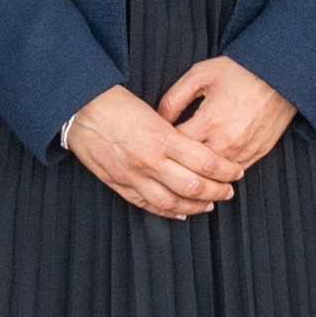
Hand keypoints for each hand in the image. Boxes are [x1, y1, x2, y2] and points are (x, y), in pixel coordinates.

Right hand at [63, 79, 240, 219]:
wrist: (79, 108)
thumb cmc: (116, 103)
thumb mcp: (153, 112)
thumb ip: (174, 134)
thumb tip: (196, 151)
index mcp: (162, 138)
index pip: (206, 162)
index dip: (225, 170)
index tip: (236, 171)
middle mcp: (149, 161)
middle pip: (194, 186)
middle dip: (217, 191)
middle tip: (229, 191)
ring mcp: (132, 175)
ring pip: (172, 202)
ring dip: (195, 206)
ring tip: (209, 204)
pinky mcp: (118, 183)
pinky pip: (147, 204)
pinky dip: (167, 211)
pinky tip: (180, 212)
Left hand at [159, 56, 296, 176]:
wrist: (280, 73)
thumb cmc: (240, 71)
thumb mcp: (199, 75)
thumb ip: (174, 98)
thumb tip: (159, 120)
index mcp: (209, 121)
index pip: (176, 147)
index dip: (165, 145)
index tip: (160, 142)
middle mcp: (226, 141)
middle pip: (194, 167)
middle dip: (181, 164)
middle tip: (170, 159)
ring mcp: (245, 150)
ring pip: (215, 176)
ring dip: (202, 173)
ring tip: (190, 168)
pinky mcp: (259, 153)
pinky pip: (235, 173)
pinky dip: (223, 172)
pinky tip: (214, 166)